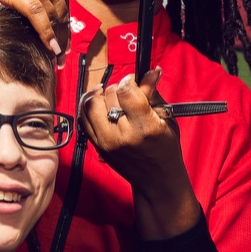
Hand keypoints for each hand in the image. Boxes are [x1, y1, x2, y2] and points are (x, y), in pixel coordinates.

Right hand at [0, 0, 70, 65]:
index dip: (66, 23)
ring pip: (54, 17)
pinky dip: (47, 34)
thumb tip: (33, 0)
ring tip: (56, 59)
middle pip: (63, 11)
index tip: (65, 39)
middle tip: (63, 55)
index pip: (65, 0)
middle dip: (65, 36)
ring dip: (57, 41)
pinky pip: (39, 16)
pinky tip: (50, 48)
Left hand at [78, 68, 202, 238]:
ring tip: (113, 98)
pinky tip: (100, 104)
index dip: (129, 80)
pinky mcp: (96, 145)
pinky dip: (89, 106)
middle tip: (128, 93)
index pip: (125, 91)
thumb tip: (151, 71)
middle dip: (118, 89)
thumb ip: (154, 94)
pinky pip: (83, 118)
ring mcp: (105, 141)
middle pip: (109, 95)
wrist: (155, 180)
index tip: (135, 81)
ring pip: (91, 104)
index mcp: (144, 128)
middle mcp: (122, 135)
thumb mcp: (166, 119)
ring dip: (102, 96)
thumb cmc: (165, 148)